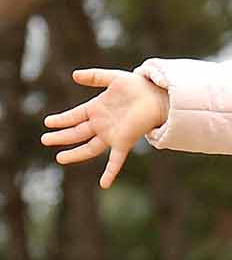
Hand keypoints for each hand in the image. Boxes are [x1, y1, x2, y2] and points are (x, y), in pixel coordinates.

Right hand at [41, 68, 169, 188]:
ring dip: (75, 154)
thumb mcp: (113, 78)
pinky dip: (110, 172)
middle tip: (45, 140)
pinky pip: (116, 160)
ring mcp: (112, 134)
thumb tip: (74, 75)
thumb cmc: (138, 87)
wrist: (159, 95)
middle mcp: (102, 124)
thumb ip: (95, 77)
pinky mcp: (125, 142)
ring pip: (89, 147)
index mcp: (97, 109)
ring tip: (59, 158)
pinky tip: (104, 184)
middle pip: (77, 133)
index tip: (48, 122)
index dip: (61, 120)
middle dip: (61, 136)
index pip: (74, 116)